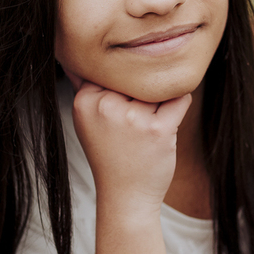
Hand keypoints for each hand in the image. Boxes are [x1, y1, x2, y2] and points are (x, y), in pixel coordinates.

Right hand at [69, 75, 192, 218]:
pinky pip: (179, 99)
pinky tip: (166, 124)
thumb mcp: (87, 120)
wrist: (125, 197)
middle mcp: (105, 106)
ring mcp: (132, 118)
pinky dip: (178, 105)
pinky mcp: (158, 129)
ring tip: (146, 129)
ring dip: (159, 102)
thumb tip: (74, 56)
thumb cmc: (110, 156)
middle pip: (137, 77)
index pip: (114, 70)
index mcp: (84, 101)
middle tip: (133, 126)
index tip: (120, 112)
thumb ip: (85, 87)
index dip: (123, 86)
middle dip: (141, 94)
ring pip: (157, 86)